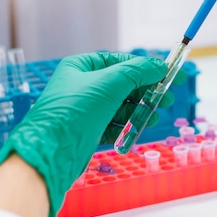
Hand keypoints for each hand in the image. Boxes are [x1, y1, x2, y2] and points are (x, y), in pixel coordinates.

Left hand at [0, 52, 182, 216]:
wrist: (49, 155)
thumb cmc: (72, 113)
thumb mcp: (108, 85)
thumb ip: (136, 72)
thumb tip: (159, 65)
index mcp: (80, 67)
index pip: (118, 61)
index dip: (144, 66)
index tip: (167, 72)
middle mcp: (81, 86)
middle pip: (122, 84)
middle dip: (145, 91)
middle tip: (167, 96)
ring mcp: (84, 110)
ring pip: (119, 106)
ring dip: (139, 110)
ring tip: (156, 115)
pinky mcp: (87, 131)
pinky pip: (112, 125)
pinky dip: (127, 126)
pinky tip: (140, 128)